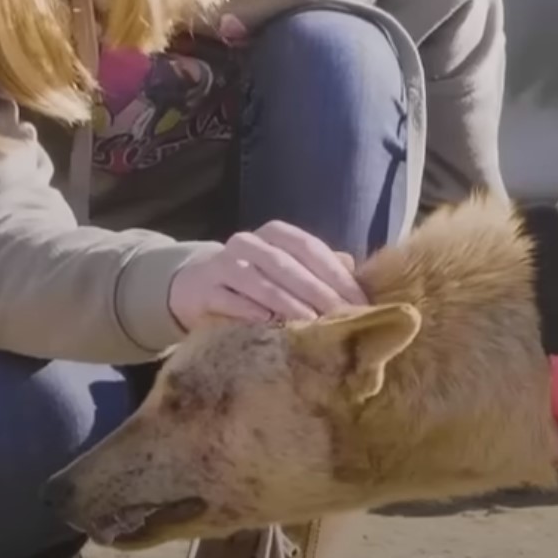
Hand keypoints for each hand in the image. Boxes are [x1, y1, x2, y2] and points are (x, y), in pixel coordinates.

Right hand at [168, 221, 366, 330]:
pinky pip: (229, 299)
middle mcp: (249, 242)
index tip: (359, 302)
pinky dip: (249, 310)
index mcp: (276, 234)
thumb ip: (320, 269)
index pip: (311, 248)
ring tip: (311, 323)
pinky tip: (268, 323)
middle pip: (287, 264)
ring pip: (258, 280)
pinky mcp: (204, 289)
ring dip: (286, 302)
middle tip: (340, 318)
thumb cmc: (256, 280)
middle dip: (317, 292)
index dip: (336, 275)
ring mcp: (223, 264)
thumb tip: (356, 273)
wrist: (198, 286)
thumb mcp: (288, 269)